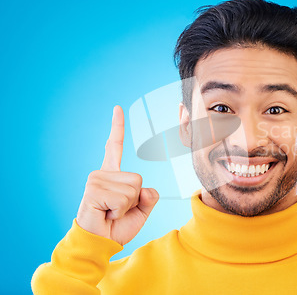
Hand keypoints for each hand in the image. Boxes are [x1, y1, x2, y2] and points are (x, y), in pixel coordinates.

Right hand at [76, 105, 158, 245]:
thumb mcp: (141, 211)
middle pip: (138, 179)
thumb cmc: (117, 227)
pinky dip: (119, 211)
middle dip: (135, 200)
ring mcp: (96, 180)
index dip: (117, 127)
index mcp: (112, 175)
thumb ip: (149, 197)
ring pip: (133, 189)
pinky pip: (123, 198)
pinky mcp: (93, 190)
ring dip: (126, 207)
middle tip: (117, 211)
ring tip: (110, 213)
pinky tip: (106, 214)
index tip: (117, 108)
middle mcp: (102, 173)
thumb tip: (148, 189)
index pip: (114, 146)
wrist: (100, 243)